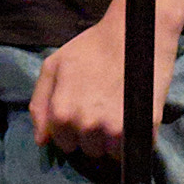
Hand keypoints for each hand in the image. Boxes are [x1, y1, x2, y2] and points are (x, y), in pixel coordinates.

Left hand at [30, 0, 173, 164]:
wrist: (133, 31)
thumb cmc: (92, 46)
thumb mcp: (54, 66)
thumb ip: (40, 103)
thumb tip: (42, 140)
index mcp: (62, 114)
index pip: (65, 144)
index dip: (74, 130)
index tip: (85, 112)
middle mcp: (86, 126)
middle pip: (89, 150)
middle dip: (94, 135)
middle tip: (104, 107)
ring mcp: (115, 129)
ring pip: (111, 153)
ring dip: (114, 139)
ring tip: (119, 111)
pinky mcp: (143, 127)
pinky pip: (135, 149)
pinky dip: (135, 138)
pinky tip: (134, 116)